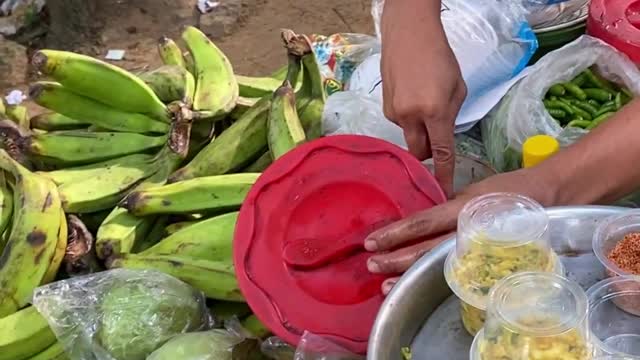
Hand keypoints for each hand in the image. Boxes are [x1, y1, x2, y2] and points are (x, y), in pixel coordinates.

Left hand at [365, 169, 551, 294]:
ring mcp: (477, 248)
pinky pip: (453, 269)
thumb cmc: (509, 190)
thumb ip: (449, 208)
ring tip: (385, 282)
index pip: (422, 223)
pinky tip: (416, 281)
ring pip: (437, 263)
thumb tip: (421, 222)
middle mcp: (468, 230)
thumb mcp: (474, 192)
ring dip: (408, 272)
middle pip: (425, 249)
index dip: (395, 233)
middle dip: (395, 259)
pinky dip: (431, 275)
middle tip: (371, 264)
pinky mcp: (485, 258)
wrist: (549, 196)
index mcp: (463, 209)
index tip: (372, 241)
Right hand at [380, 1, 466, 196]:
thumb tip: (443, 136)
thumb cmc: (440, 57)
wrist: (408, 34)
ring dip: (420, 131)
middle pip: (419, 153)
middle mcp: (410, 117)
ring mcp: (394, 113)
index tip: (444, 192)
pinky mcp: (385, 107)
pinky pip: (401, 123)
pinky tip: (412, 98)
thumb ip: (452, 116)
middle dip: (429, 155)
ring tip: (425, 104)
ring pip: (410, 136)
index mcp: (434, 111)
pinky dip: (410, 119)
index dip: (443, 174)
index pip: (441, 152)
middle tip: (438, 142)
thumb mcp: (457, 87)